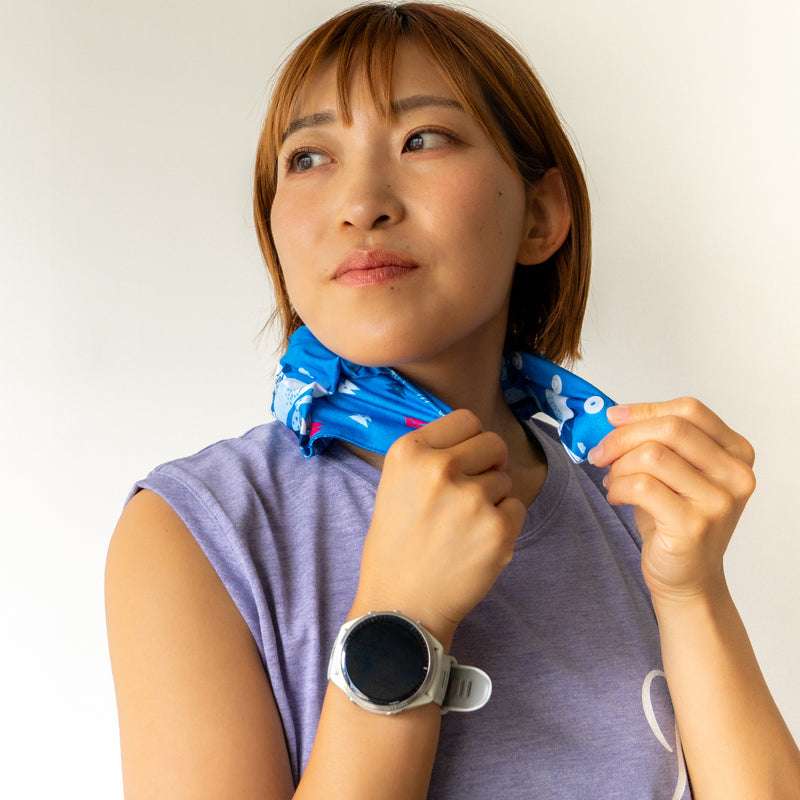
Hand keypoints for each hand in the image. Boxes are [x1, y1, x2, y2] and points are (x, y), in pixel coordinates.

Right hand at [353, 409, 525, 646]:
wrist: (402, 604)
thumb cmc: (397, 544)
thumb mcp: (395, 484)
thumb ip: (430, 455)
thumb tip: (474, 437)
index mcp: (409, 452)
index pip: (466, 419)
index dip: (468, 442)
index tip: (461, 463)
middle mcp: (439, 468)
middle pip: (493, 443)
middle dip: (488, 465)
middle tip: (468, 494)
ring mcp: (471, 498)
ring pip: (505, 479)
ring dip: (493, 499)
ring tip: (463, 527)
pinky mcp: (497, 528)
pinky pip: (517, 507)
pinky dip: (504, 524)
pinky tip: (476, 543)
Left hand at [588, 398, 755, 603]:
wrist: (688, 578)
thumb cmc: (675, 520)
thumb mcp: (675, 472)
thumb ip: (658, 441)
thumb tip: (616, 416)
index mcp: (736, 453)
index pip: (690, 410)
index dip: (645, 410)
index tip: (613, 417)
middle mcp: (735, 474)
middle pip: (670, 428)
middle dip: (624, 437)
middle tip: (600, 453)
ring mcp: (718, 501)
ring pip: (652, 455)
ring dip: (619, 466)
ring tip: (613, 482)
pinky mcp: (694, 525)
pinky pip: (642, 486)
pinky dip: (618, 487)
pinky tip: (617, 497)